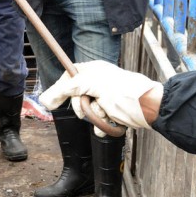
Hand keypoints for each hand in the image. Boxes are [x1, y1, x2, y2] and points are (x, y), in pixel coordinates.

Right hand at [39, 60, 162, 133]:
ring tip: (105, 113)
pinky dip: (102, 125)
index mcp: (94, 71)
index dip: (63, 88)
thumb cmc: (126, 92)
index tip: (56, 99)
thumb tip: (45, 99)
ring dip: (94, 116)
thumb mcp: (91, 86)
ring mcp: (105, 98)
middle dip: (82, 105)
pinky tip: (109, 122)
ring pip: (87, 111)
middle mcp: (99, 83)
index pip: (69, 76)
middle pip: (76, 96)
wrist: (150, 108)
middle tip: (87, 106)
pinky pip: (97, 122)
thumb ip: (65, 90)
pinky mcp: (111, 113)